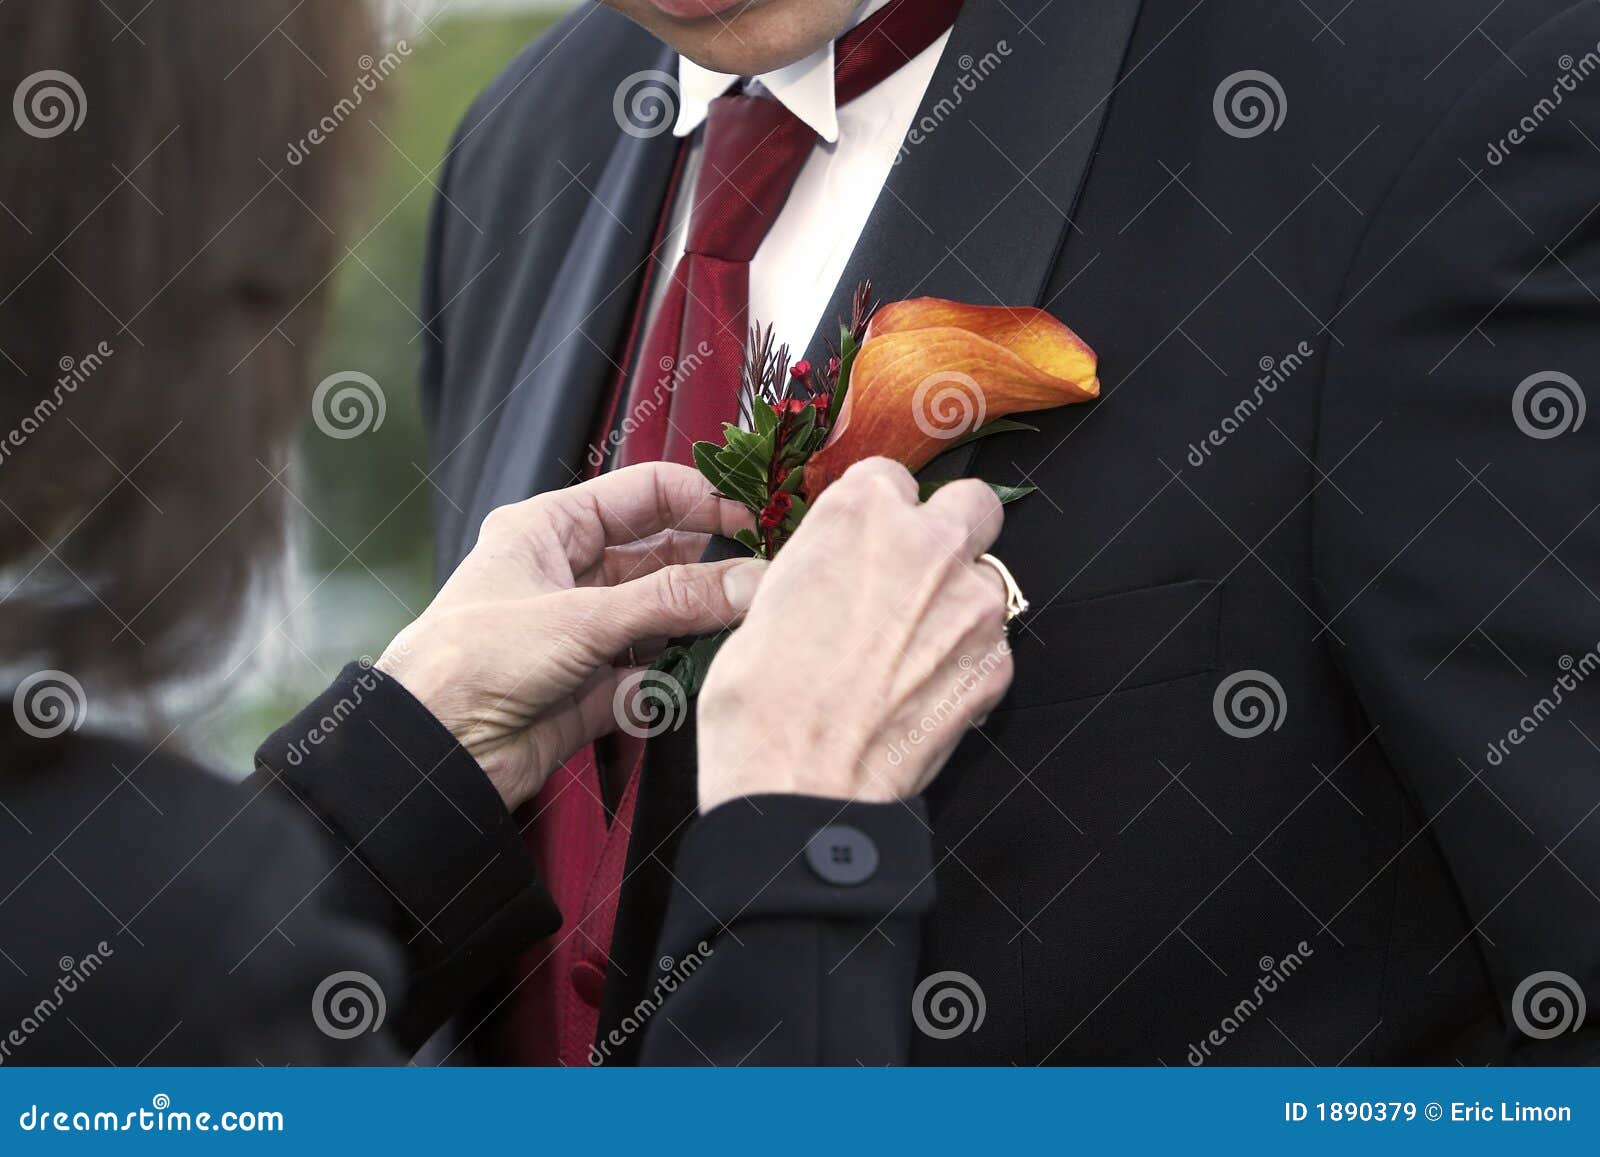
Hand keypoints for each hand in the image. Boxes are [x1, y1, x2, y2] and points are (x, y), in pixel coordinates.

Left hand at [377, 464, 764, 810]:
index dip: (701, 499)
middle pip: (662, 557)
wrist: (430, 753)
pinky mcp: (593, 690)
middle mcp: (567, 576)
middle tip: (763, 576)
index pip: (643, 495)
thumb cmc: (466, 662)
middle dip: (711, 567)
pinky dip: (673, 680)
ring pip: (664, 618)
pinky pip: (653, 676)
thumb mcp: (578, 618)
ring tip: (743, 624)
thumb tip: (746, 580)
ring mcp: (582, 634)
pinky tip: (693, 678)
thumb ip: (671, 601)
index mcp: (548, 530)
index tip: (754, 517)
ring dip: (699, 625)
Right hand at [696, 458, 1013, 812]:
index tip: (866, 540)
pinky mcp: (995, 666)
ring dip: (959, 603)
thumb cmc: (761, 706)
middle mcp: (926, 546)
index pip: (889, 477)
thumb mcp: (764, 607)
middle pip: (971, 505)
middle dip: (950, 530)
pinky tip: (922, 693)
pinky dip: (966, 664)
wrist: (797, 789)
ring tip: (910, 651)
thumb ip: (819, 568)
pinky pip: (992, 646)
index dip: (877, 512)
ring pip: (988, 579)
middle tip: (915, 571)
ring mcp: (972, 606)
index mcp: (859, 515)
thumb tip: (831, 573)